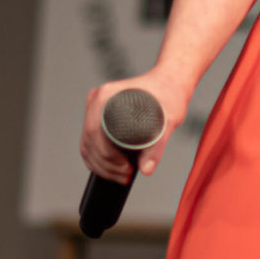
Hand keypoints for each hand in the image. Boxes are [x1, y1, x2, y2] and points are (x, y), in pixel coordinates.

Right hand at [80, 65, 192, 185]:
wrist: (171, 82)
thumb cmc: (170, 96)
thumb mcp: (167, 122)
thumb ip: (156, 147)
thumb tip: (146, 170)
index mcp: (107, 97)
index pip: (95, 135)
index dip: (107, 158)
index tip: (126, 169)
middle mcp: (97, 101)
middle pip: (89, 142)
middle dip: (106, 165)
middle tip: (127, 176)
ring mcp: (96, 108)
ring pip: (88, 145)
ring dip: (101, 165)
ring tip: (123, 175)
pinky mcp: (100, 115)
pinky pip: (91, 142)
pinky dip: (99, 159)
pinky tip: (113, 169)